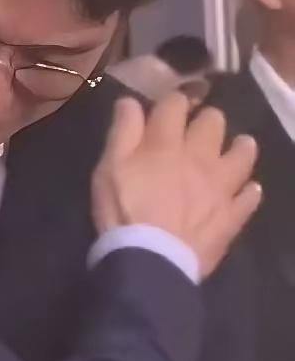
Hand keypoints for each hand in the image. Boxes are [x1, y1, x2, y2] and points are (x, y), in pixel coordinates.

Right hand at [92, 92, 260, 276]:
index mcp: (166, 142)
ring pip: (242, 154)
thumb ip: (122, 130)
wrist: (152, 260)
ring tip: (234, 148)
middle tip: (195, 128)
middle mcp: (199, 156)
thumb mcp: (109, 167)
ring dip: (239, 146)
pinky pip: (250, 196)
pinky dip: (249, 190)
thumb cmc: (123, 210)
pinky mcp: (232, 214)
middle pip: (213, 121)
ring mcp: (221, 186)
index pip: (175, 103)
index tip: (167, 105)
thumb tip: (131, 101)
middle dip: (205, 118)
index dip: (171, 100)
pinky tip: (245, 190)